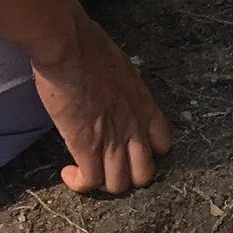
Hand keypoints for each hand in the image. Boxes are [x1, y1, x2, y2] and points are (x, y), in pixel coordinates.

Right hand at [32, 9, 174, 192]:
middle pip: (144, 174)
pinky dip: (79, 183)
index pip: (164, 143)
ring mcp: (112, 138)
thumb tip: (113, 95)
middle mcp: (134, 126)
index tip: (131, 150)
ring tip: (87, 172)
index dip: (150, 153)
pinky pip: (90, 181)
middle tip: (108, 167)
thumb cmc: (89, 47)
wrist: (69, 47)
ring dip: (102, 183)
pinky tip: (68, 173)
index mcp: (145, 105)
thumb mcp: (121, 68)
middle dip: (128, 176)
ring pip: (119, 184)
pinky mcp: (85, 146)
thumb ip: (124, 89)